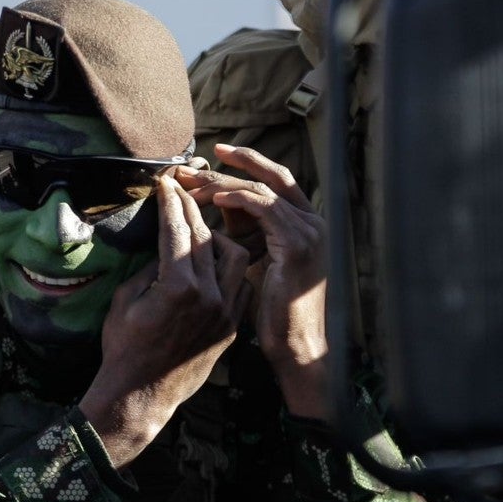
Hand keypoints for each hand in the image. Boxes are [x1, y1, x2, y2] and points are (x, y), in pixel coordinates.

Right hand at [79, 174, 250, 466]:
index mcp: (178, 286)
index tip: (166, 184)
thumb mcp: (127, 300)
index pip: (178, 230)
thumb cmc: (124, 348)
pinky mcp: (233, 326)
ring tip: (200, 231)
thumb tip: (166, 243)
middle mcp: (209, 296)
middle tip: (182, 194)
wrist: (141, 396)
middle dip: (192, 211)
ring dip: (218, 239)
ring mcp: (226, 312)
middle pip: (206, 237)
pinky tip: (214, 262)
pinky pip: (241, 285)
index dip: (171, 203)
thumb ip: (151, 267)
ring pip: (235, 257)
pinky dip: (229, 268)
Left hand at [175, 144, 327, 418]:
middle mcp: (311, 221)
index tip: (212, 156)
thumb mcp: (254, 260)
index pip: (274, 180)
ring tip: (192, 186)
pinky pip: (264, 208)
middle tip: (191, 166)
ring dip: (224, 184)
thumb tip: (211, 207)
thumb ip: (241, 232)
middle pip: (271, 175)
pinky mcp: (297, 244)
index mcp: (304, 223)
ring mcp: (308, 231)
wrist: (294, 344)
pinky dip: (237, 198)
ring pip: (261, 189)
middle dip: (232, 164)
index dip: (245, 163)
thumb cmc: (271, 311)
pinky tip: (212, 199)